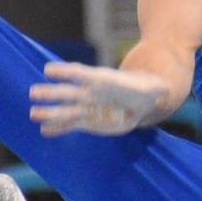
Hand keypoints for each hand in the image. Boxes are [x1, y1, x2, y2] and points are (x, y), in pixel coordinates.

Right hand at [28, 61, 169, 135]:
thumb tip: (167, 88)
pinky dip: (58, 128)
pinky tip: (44, 131)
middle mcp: (92, 93)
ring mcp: (88, 107)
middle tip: (33, 92)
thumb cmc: (147, 89)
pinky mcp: (89, 120)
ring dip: (50, 112)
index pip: (82, 74)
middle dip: (52, 93)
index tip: (49, 69)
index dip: (67, 72)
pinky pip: (70, 124)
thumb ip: (159, 88)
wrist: (141, 99)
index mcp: (104, 82)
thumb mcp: (156, 88)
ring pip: (66, 110)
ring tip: (33, 114)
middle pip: (69, 92)